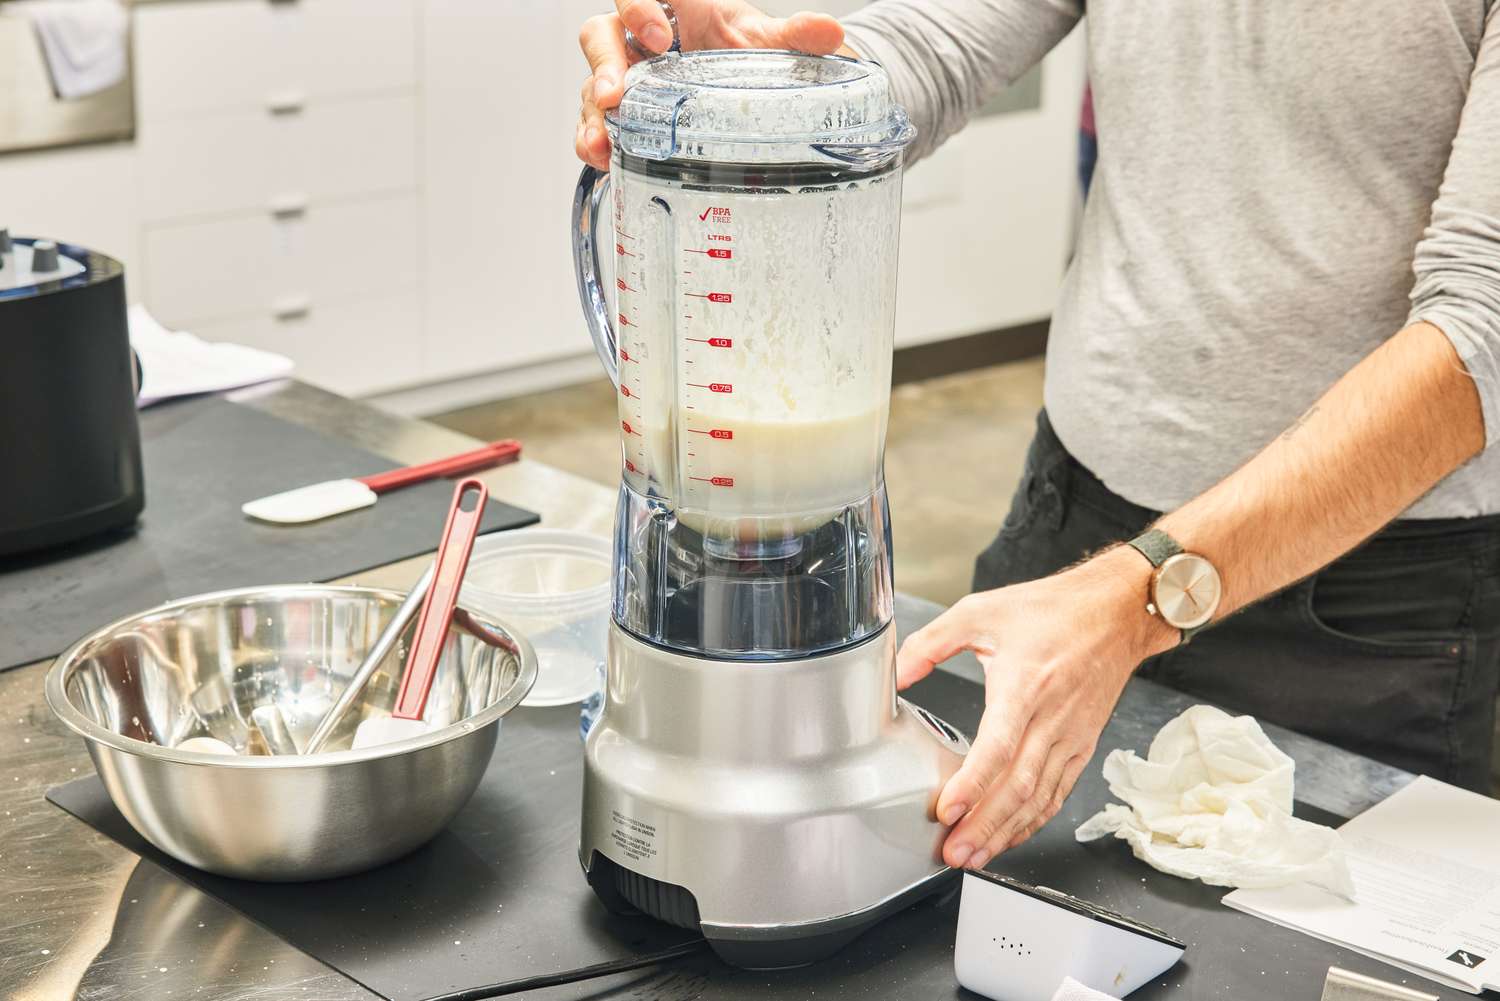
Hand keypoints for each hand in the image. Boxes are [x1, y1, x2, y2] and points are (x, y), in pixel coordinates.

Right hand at [576, 1, 847, 167]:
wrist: (736, 82)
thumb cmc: (739, 50)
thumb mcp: (765, 43)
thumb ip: (794, 36)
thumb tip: (831, 32)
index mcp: (674, 7)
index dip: (639, 6)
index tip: (660, 37)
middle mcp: (640, 38)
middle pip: (602, 34)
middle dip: (606, 63)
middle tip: (618, 93)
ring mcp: (627, 75)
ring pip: (593, 82)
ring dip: (594, 112)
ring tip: (602, 141)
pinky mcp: (622, 111)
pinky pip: (594, 120)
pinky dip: (594, 139)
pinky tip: (603, 160)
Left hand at [899, 546, 1177, 868]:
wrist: (1116, 613)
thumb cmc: (1052, 611)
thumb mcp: (981, 610)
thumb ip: (932, 641)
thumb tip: (899, 672)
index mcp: (1025, 687)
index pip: (998, 748)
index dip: (972, 785)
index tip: (947, 810)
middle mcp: (1052, 720)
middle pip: (1018, 787)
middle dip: (984, 826)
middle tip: (953, 852)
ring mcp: (1071, 738)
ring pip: (1039, 798)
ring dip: (1006, 832)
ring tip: (974, 856)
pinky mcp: (1082, 746)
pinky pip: (1057, 793)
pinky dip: (1033, 820)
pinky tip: (1010, 836)